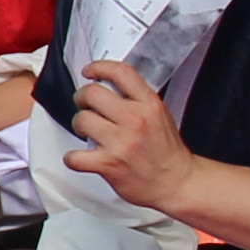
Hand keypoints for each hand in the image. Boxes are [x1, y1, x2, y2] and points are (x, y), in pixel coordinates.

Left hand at [62, 58, 195, 209]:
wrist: (177, 183)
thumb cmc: (166, 152)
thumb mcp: (159, 115)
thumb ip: (137, 99)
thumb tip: (108, 86)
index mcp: (149, 104)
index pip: (121, 72)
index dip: (99, 67)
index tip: (90, 71)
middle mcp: (135, 120)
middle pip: (92, 93)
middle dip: (82, 99)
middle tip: (85, 107)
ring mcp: (122, 142)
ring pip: (81, 120)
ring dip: (79, 126)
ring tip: (88, 133)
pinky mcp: (109, 164)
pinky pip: (74, 156)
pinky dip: (73, 158)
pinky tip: (82, 157)